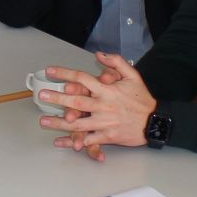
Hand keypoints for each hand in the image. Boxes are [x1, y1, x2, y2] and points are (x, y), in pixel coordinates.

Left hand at [38, 53, 155, 160]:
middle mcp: (104, 106)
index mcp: (107, 90)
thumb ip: (116, 62)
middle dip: (57, 99)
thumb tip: (99, 54)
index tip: (50, 71)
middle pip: (76, 101)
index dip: (65, 73)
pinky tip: (60, 141)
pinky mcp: (108, 136)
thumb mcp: (133, 75)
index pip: (82, 78)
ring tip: (44, 121)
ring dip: (59, 123)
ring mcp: (105, 122)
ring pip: (78, 123)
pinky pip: (88, 140)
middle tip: (41, 96)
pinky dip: (74, 141)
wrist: (155, 122)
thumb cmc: (142, 99)